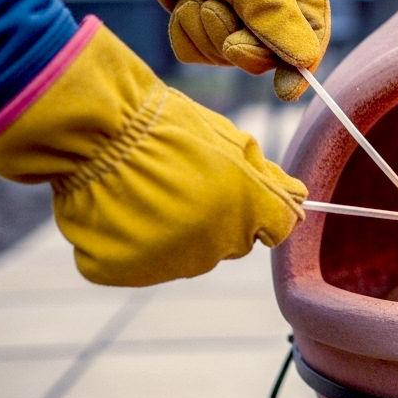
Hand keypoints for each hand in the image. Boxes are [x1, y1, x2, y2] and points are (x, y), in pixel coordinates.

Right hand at [0, 17, 303, 285]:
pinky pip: (132, 263)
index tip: (234, 188)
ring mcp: (164, 265)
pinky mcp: (118, 271)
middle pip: (227, 244)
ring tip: (142, 189)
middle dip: (212, 217)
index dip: (257, 207)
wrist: (97, 127)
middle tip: (178, 178)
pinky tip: (115, 208)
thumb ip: (269, 179)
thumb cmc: (168, 126)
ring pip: (180, 256)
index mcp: (247, 212)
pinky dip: (124, 242)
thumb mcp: (230, 141)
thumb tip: (299, 199)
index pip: (275, 229)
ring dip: (169, 232)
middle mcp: (212, 248)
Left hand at [90, 0, 328, 100]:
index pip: (310, 44)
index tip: (285, 91)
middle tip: (219, 10)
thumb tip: (306, 62)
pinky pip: (195, 52)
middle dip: (238, 40)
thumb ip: (282, 24)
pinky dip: (184, 28)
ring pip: (224, 57)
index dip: (299, 68)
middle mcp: (270, 11)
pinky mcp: (199, 26)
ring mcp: (234, 20)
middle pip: (265, 60)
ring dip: (206, 26)